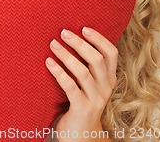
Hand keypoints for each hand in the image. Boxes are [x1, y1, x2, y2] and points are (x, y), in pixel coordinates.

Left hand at [45, 27, 116, 141]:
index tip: (84, 28)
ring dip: (66, 55)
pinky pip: (70, 86)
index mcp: (109, 79)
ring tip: (53, 44)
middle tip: (63, 32)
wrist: (82, 135)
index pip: (111, 54)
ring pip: (83, 72)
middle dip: (79, 43)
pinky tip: (48, 62)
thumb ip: (86, 66)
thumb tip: (70, 37)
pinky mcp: (82, 108)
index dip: (99, 39)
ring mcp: (95, 99)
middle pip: (96, 60)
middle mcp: (105, 88)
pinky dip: (58, 72)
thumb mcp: (90, 84)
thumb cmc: (81, 102)